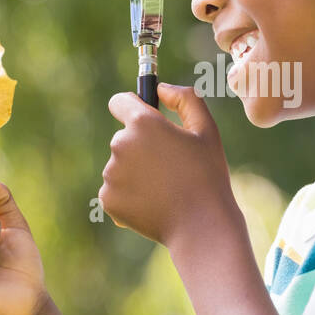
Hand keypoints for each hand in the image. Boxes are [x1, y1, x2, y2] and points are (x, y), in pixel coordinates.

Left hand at [99, 83, 240, 248]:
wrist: (200, 225)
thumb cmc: (207, 175)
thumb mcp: (206, 130)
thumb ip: (186, 98)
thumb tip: (161, 89)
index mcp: (142, 123)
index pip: (119, 102)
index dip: (132, 107)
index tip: (144, 119)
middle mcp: (120, 145)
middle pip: (123, 137)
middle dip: (141, 146)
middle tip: (169, 166)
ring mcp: (111, 174)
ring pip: (120, 165)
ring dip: (136, 172)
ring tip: (164, 188)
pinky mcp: (107, 199)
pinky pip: (115, 190)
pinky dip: (129, 195)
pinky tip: (153, 204)